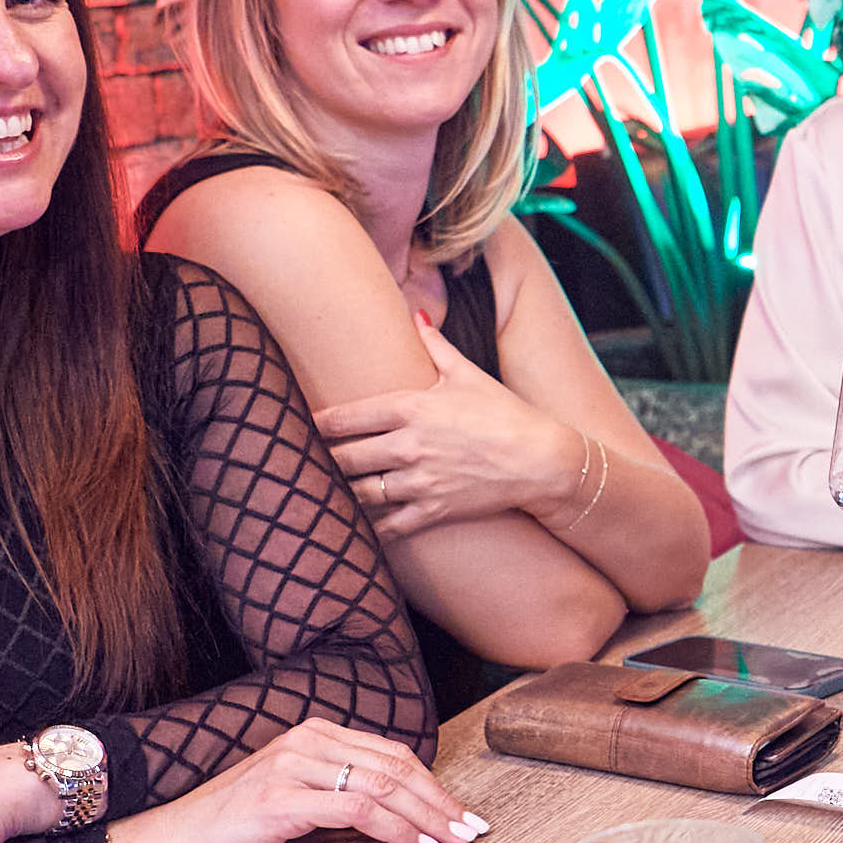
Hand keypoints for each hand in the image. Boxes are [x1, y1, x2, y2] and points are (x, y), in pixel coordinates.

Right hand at [110, 719, 486, 842]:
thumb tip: (406, 815)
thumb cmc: (241, 824)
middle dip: (440, 800)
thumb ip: (343, 793)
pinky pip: (356, 809)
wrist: (179, 838)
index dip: (434, 783)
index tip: (463, 812)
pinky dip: (395, 829)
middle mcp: (307, 740)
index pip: (392, 754)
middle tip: (473, 829)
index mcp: (316, 733)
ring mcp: (293, 765)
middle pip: (395, 767)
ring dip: (426, 816)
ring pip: (382, 786)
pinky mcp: (282, 797)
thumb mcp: (299, 796)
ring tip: (454, 841)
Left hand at [315, 317, 583, 537]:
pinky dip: (370, 528)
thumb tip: (416, 314)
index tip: (302, 423)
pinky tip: (356, 525)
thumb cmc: (505, 413)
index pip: (347, 417)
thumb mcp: (468, 374)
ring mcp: (420, 481)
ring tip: (324, 491)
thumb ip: (435, 345)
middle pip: (344, 457)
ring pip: (360, 493)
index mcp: (412, 407)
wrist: (541, 460)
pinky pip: (389, 525)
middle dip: (321, 460)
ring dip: (340, 492)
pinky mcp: (434, 510)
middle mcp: (409, 445)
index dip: (318, 422)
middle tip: (301, 461)